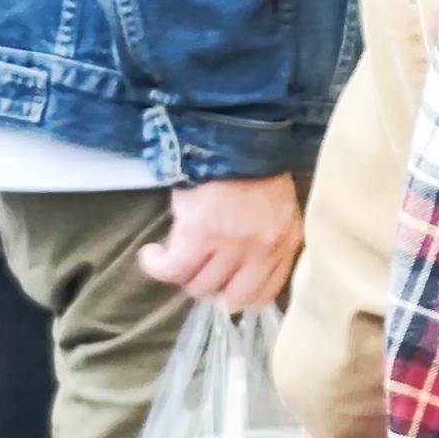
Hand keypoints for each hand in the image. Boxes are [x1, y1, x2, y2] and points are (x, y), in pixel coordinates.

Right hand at [142, 173, 303, 310]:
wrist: (234, 140)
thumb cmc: (255, 174)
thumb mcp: (279, 211)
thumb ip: (270, 242)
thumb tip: (242, 274)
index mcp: (285, 243)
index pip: (265, 293)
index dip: (241, 295)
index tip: (226, 286)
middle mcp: (261, 249)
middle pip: (232, 297)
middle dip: (214, 288)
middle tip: (200, 269)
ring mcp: (230, 245)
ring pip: (199, 286)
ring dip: (184, 274)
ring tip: (177, 254)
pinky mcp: (198, 235)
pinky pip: (172, 270)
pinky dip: (156, 266)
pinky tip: (153, 254)